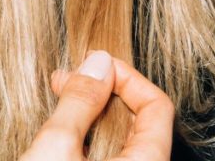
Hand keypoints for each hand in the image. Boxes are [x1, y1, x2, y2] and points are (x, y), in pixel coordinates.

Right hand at [20, 50, 173, 160]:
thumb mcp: (56, 149)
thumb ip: (80, 102)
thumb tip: (98, 63)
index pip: (158, 107)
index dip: (126, 78)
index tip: (94, 66)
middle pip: (140, 122)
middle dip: (102, 93)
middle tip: (68, 79)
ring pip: (121, 142)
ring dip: (91, 115)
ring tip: (59, 99)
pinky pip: (108, 159)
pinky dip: (87, 141)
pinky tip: (60, 134)